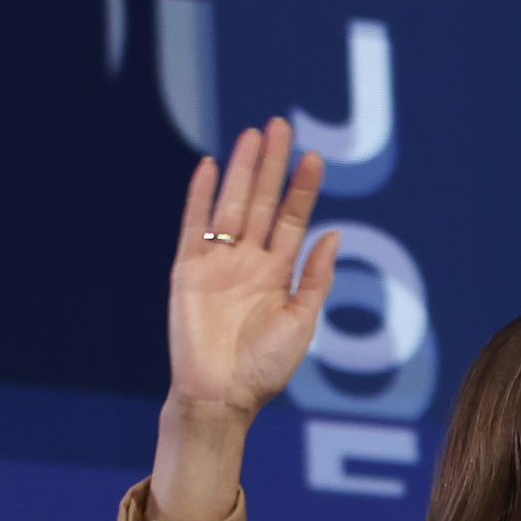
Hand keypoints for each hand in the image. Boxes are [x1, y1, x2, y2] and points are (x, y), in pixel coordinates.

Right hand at [149, 121, 337, 520]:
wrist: (221, 395)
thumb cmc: (264, 368)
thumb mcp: (301, 322)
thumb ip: (315, 278)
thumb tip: (333, 234)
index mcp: (277, 273)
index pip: (292, 219)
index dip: (302, 188)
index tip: (314, 157)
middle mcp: (247, 261)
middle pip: (262, 201)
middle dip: (272, 165)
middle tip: (280, 125)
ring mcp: (216, 262)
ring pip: (231, 204)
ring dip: (241, 170)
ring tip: (253, 134)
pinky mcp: (187, 270)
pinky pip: (193, 225)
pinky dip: (199, 197)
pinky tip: (209, 167)